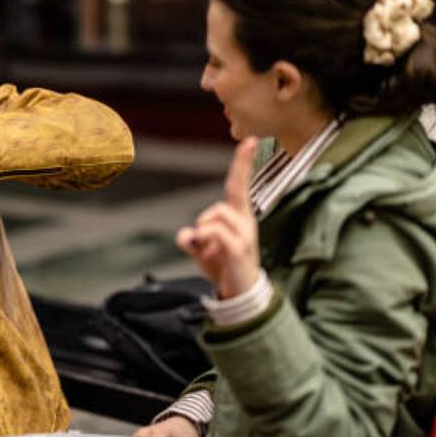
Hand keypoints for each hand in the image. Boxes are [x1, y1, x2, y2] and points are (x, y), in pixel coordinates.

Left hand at [175, 137, 259, 298]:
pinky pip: (215, 231)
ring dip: (204, 230)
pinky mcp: (239, 248)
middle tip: (211, 229)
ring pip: (215, 214)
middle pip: (231, 192)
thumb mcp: (202, 251)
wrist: (240, 294)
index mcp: (238, 217)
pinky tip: (210, 254)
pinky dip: (204, 240)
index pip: (239, 185)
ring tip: (211, 251)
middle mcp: (245, 221)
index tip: (251, 142)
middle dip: (220, 200)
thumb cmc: (225, 268)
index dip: (244, 163)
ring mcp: (244, 234)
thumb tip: (185, 236)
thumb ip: (192, 239)